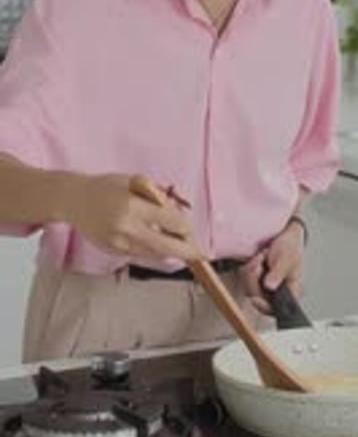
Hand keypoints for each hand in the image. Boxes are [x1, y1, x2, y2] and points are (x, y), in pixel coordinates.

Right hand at [63, 172, 203, 262]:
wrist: (75, 200)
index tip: (193, 230)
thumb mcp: (135, 182)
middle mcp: (126, 227)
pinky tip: (159, 244)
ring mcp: (119, 243)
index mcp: (133, 206)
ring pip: (155, 254)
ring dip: (171, 251)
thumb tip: (179, 218)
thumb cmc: (107, 186)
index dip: (186, 228)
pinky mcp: (113, 251)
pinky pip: (141, 254)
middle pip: (166, 247)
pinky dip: (154, 251)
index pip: (170, 222)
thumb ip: (157, 199)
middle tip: (202, 254)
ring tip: (183, 247)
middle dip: (187, 251)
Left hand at [239, 219, 304, 314]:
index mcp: (291, 291)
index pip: (277, 309)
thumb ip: (278, 273)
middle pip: (258, 297)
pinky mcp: (255, 280)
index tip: (256, 299)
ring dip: (252, 269)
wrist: (283, 235)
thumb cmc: (290, 247)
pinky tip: (259, 258)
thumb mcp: (286, 258)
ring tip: (263, 256)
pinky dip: (249, 266)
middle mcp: (277, 292)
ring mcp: (265, 286)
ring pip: (249, 287)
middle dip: (256, 278)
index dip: (264, 307)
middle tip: (261, 260)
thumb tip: (270, 286)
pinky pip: (245, 279)